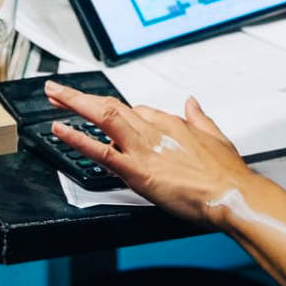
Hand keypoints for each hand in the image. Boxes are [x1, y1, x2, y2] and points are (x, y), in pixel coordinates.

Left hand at [44, 81, 252, 229]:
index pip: (139, 110)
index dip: (121, 113)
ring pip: (102, 117)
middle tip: (60, 91)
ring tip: (54, 96)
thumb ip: (200, 117)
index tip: (109, 117)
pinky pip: (100, 151)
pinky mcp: (136, 170)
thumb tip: (192, 102)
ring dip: (74, 104)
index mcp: (172, 123)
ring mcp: (143, 148)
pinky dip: (77, 139)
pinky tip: (60, 130)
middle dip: (83, 97)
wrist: (232, 194)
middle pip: (112, 105)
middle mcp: (154, 130)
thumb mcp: (216, 136)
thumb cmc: (227, 174)